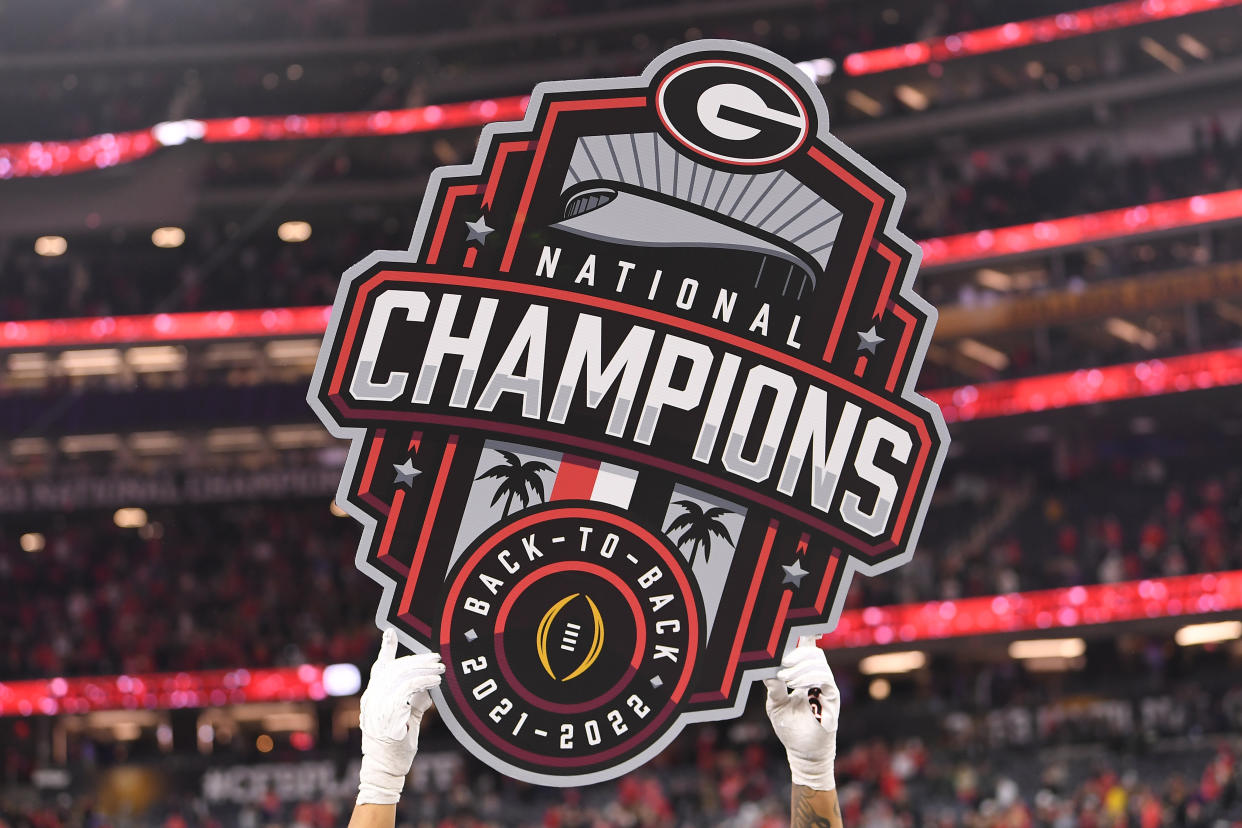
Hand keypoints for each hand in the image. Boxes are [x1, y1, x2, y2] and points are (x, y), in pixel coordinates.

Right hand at [356, 628, 444, 804]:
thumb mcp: (407, 719)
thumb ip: (414, 702)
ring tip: (441, 668)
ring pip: (401, 674)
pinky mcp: (387, 712)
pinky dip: (423, 681)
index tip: (391, 632)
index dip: (386, 649)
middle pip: (395, 667)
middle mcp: (372, 697)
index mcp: (374, 696)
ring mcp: (377, 704)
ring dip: (424, 668)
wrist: (385, 769)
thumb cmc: (396, 746)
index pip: (379, 668)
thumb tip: (428, 689)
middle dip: (418, 658)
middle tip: (437, 657)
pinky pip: (407, 688)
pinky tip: (436, 681)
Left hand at [763, 638, 839, 790]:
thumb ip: (774, 686)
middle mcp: (818, 677)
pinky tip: (796, 684)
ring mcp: (826, 686)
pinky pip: (824, 679)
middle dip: (795, 654)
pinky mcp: (832, 698)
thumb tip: (765, 668)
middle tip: (780, 665)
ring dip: (799, 667)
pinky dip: (808, 677)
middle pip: (813, 652)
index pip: (808, 649)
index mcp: (804, 675)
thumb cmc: (789, 726)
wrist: (803, 752)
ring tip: (785, 678)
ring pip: (818, 662)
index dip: (807, 634)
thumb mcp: (776, 704)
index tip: (797, 623)